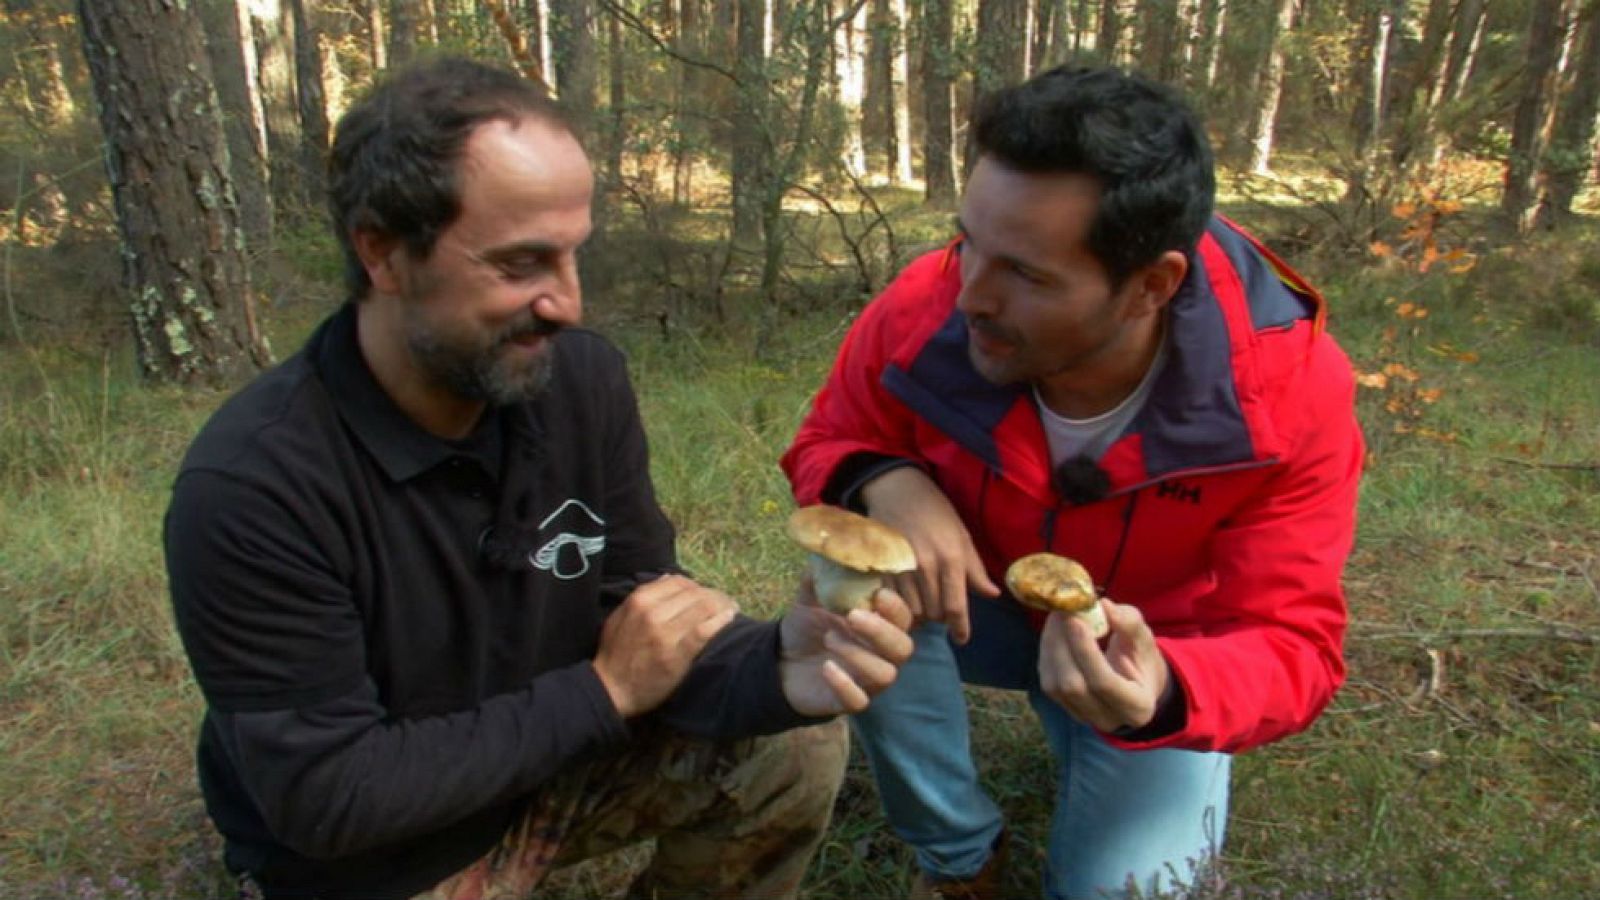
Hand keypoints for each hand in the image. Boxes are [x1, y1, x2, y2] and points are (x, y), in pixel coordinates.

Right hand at [592, 574, 738, 717]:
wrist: (612, 689)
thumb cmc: (615, 654)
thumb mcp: (619, 617)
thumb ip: (642, 596)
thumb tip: (667, 577)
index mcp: (639, 600)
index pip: (678, 582)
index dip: (696, 585)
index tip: (706, 593)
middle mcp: (653, 612)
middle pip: (695, 594)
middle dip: (714, 595)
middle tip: (725, 601)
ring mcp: (666, 633)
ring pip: (704, 608)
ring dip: (722, 605)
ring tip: (732, 609)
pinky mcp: (678, 653)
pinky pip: (705, 630)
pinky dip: (721, 621)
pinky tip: (730, 618)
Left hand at [778, 577, 914, 715]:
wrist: (780, 663)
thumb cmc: (806, 628)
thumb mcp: (810, 597)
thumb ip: (820, 575)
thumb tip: (827, 546)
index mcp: (879, 626)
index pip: (903, 619)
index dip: (896, 608)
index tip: (879, 594)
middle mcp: (880, 655)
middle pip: (903, 648)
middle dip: (882, 631)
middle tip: (853, 616)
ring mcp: (867, 680)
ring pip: (885, 674)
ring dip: (860, 655)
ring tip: (830, 638)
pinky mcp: (849, 701)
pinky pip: (859, 701)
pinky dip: (846, 685)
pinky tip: (827, 668)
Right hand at [859, 466, 998, 644]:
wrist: (897, 490)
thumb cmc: (936, 511)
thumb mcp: (962, 536)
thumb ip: (975, 569)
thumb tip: (993, 594)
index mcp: (951, 559)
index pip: (956, 606)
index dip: (960, 628)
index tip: (962, 639)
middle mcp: (926, 567)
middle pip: (934, 613)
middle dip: (940, 618)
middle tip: (942, 612)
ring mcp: (901, 568)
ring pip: (912, 611)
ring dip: (920, 614)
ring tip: (925, 606)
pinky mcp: (882, 567)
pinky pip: (891, 601)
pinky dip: (900, 607)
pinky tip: (905, 601)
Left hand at [1038, 598, 1169, 731]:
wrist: (1136, 683)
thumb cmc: (1142, 659)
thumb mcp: (1145, 640)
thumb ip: (1129, 623)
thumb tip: (1104, 606)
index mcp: (1136, 706)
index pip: (1103, 682)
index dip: (1085, 651)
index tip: (1075, 619)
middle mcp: (1107, 718)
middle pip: (1073, 685)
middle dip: (1062, 645)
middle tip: (1062, 610)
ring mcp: (1082, 716)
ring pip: (1054, 685)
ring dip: (1051, 645)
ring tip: (1058, 615)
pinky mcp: (1063, 707)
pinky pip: (1047, 681)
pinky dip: (1047, 652)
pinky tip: (1054, 630)